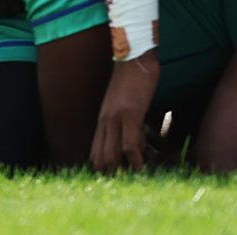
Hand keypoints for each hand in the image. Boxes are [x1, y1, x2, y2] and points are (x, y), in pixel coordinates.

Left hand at [91, 52, 160, 171]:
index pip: (95, 152)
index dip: (104, 167)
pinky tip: (141, 164)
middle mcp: (105, 121)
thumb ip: (122, 120)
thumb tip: (133, 139)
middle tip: (127, 179)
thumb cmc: (131, 78)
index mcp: (102, 119)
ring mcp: (116, 118)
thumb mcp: (121, 103)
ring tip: (135, 175)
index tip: (117, 176)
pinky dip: (135, 159)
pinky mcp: (130, 114)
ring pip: (111, 155)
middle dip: (112, 173)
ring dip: (123, 170)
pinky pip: (129, 144)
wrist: (134, 56)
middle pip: (100, 158)